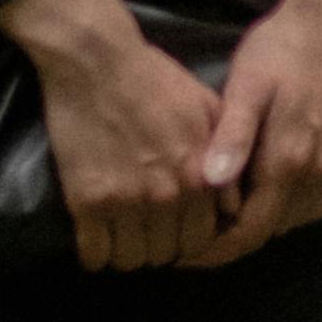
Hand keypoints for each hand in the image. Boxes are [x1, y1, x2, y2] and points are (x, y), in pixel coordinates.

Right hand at [0, 0, 235, 276]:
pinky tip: (97, 239)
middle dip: (161, 249)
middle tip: (148, 234)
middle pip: (168, 255)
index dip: (191, 241)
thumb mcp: (209, 112)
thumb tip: (233, 203)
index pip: (203, 239)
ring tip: (123, 235)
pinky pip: (95, 254)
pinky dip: (97, 254)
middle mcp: (167, 196)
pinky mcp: (87, 202)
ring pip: (132, 260)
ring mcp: (126, 201)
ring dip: (129, 253)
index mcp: (200, 176)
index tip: (177, 234)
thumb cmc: (156, 80)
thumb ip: (226, 157)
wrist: (97, 61)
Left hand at [187, 0, 321, 260]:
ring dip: (264, 225)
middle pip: (271, 231)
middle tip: (196, 238)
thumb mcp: (247, 87)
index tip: (184, 256)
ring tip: (227, 218)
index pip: (248, 231)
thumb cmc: (279, 49)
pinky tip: (268, 193)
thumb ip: (232, 138)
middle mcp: (317, 171)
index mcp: (287, 160)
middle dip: (234, 242)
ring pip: (296, 220)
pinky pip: (318, 201)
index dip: (215, 251)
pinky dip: (291, 209)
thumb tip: (210, 185)